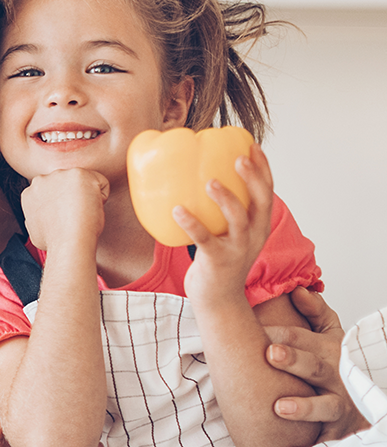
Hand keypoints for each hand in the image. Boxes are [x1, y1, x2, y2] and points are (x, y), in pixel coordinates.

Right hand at [21, 168, 108, 252]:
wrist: (68, 242)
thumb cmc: (55, 241)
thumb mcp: (35, 229)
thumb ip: (38, 216)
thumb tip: (43, 218)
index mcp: (30, 193)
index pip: (53, 192)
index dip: (62, 205)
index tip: (65, 217)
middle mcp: (42, 180)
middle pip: (67, 184)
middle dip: (73, 196)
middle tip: (74, 216)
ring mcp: (60, 175)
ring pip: (84, 183)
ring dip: (86, 196)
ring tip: (82, 214)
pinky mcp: (79, 174)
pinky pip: (101, 183)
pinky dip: (101, 197)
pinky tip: (92, 209)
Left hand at [177, 144, 273, 305]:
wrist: (218, 301)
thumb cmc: (218, 262)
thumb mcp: (228, 235)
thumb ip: (222, 214)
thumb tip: (198, 182)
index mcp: (258, 226)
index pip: (267, 192)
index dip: (263, 168)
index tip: (252, 145)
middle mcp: (253, 235)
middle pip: (260, 201)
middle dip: (253, 177)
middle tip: (238, 157)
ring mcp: (237, 249)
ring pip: (238, 220)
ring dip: (226, 198)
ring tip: (210, 182)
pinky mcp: (217, 261)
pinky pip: (204, 239)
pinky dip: (191, 223)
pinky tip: (177, 210)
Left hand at [266, 287, 366, 446]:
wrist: (368, 407)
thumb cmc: (341, 369)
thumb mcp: (334, 338)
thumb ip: (317, 314)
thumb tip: (297, 290)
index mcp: (329, 353)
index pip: (304, 340)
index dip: (281, 335)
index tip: (256, 331)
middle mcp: (336, 380)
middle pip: (315, 368)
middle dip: (294, 360)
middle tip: (270, 353)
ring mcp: (339, 409)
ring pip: (325, 408)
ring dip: (303, 407)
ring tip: (279, 407)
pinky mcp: (337, 436)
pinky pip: (321, 446)